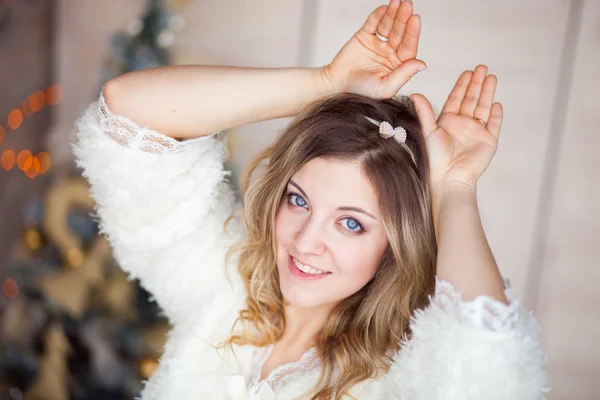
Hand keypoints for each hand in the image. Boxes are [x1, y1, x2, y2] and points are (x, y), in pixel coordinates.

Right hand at [323, 0, 425, 98]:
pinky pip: (373, 24)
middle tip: (408, 6)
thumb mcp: (385, 88)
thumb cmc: (360, 92)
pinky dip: (378, 16)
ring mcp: (378, 43)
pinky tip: (384, 8)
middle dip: (403, 19)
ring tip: (398, 2)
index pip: (408, 47)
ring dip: (393, 14)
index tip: (415, 20)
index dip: (412, 33)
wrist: (336, 86)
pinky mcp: (364, 36)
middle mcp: (390, 53)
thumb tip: (422, 64)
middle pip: (400, 33)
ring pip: (388, 26)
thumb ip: (403, 75)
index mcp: (398, 65)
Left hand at [411, 65, 502, 187]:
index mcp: (448, 122)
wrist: (448, 177)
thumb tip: (415, 93)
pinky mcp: (488, 141)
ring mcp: (476, 132)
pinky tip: (497, 103)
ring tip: (491, 77)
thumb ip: (424, 112)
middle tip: (482, 67)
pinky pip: (494, 124)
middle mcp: (463, 125)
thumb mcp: (428, 131)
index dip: (462, 85)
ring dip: (488, 92)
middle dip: (477, 83)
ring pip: (484, 107)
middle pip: (472, 99)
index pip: (457, 98)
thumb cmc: (434, 158)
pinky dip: (496, 114)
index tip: (467, 72)